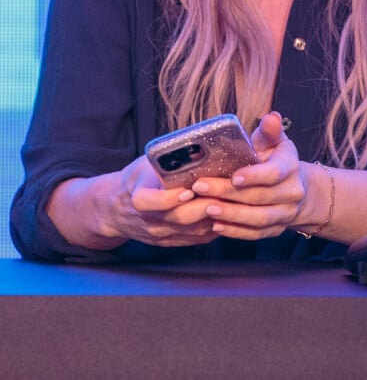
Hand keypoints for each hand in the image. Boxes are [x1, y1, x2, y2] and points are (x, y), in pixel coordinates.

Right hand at [48, 155, 221, 249]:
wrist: (116, 208)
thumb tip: (198, 144)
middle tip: (224, 193)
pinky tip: (226, 214)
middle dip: (204, 206)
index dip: (171, 198)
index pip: (151, 203)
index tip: (190, 188)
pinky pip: (195, 240)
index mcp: (138, 198)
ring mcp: (160, 235)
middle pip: (179, 219)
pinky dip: (213, 228)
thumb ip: (166, 161)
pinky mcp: (170, 242)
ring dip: (213, 217)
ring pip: (192, 231)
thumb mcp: (145, 165)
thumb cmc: (138, 179)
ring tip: (231, 201)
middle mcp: (148, 221)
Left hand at [189, 112, 307, 239]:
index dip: (254, 176)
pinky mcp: (276, 230)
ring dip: (231, 214)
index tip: (233, 176)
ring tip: (207, 208)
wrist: (297, 188)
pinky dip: (236, 231)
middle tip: (201, 188)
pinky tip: (216, 225)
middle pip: (259, 196)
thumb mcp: (275, 142)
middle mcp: (292, 193)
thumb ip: (270, 130)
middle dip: (228, 193)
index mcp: (291, 167)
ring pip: (258, 218)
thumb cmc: (276, 159)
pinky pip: (256, 234)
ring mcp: (285, 214)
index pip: (274, 173)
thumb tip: (272, 117)